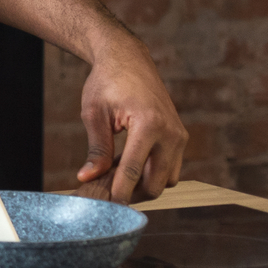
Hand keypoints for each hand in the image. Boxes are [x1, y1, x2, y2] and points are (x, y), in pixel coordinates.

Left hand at [72, 39, 186, 202]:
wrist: (128, 60)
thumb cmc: (107, 83)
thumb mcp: (94, 114)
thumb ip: (96, 150)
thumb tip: (87, 178)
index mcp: (148, 125)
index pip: (133, 171)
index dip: (119, 193)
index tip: (106, 207)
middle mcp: (171, 133)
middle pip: (156, 184)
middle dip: (133, 194)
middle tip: (107, 194)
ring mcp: (179, 136)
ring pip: (167, 179)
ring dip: (145, 185)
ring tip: (117, 179)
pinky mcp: (180, 137)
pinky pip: (171, 167)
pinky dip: (153, 173)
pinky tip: (130, 168)